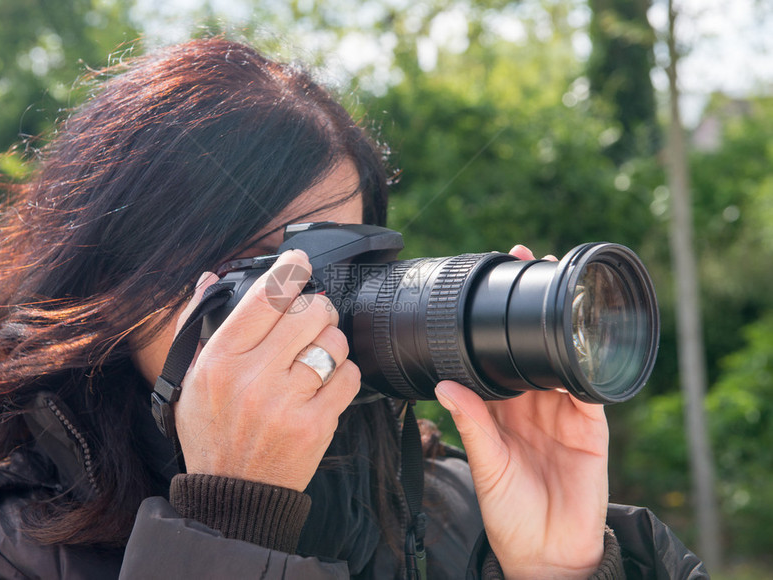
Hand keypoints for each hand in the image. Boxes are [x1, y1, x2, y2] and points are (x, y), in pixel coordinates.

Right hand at [171, 249, 360, 490]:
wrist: (233, 495)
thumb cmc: (211, 433)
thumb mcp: (187, 380)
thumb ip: (196, 325)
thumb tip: (207, 278)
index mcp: (220, 362)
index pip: (264, 298)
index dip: (289, 270)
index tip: (299, 260)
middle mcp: (254, 379)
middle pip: (309, 313)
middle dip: (317, 307)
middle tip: (314, 315)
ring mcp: (288, 404)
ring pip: (333, 343)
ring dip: (331, 340)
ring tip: (318, 352)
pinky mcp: (316, 425)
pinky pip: (348, 377)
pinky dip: (343, 372)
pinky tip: (326, 380)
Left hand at [435, 245, 607, 579]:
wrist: (547, 552)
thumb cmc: (509, 511)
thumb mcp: (485, 466)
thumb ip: (472, 425)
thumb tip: (443, 386)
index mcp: (500, 408)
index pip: (495, 354)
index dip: (492, 322)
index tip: (489, 284)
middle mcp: (532, 403)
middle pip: (533, 344)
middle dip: (531, 305)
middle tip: (530, 260)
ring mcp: (563, 411)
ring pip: (563, 357)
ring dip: (562, 323)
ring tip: (558, 284)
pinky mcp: (591, 426)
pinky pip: (591, 389)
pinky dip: (587, 366)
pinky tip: (583, 340)